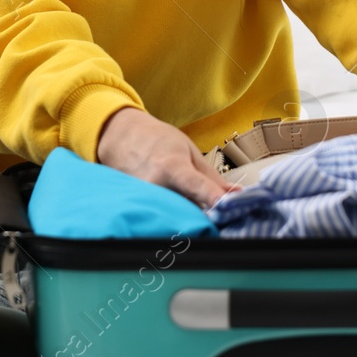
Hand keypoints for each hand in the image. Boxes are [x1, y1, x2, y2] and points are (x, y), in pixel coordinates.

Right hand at [96, 107, 237, 208]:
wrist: (119, 137)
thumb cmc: (156, 140)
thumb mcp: (188, 150)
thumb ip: (212, 177)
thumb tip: (237, 194)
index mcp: (171, 166)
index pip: (197, 186)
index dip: (215, 198)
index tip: (231, 207)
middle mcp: (154, 185)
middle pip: (187, 210)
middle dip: (206, 217)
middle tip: (220, 216)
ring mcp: (141, 199)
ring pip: (174, 218)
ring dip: (189, 219)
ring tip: (193, 211)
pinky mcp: (134, 207)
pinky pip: (160, 218)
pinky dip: (172, 218)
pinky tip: (175, 211)